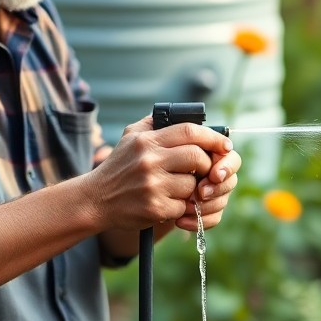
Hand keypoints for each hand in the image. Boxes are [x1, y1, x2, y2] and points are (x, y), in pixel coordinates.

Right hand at [86, 115, 239, 234]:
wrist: (95, 199)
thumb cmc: (118, 166)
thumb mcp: (130, 136)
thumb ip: (155, 123)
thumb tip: (184, 113)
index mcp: (147, 141)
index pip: (189, 131)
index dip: (212, 137)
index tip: (225, 145)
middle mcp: (149, 161)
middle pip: (197, 157)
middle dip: (206, 164)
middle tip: (204, 170)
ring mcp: (152, 186)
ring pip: (193, 184)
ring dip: (191, 188)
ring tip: (175, 187)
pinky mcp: (155, 208)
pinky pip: (183, 205)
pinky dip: (181, 205)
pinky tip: (166, 201)